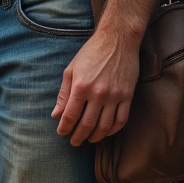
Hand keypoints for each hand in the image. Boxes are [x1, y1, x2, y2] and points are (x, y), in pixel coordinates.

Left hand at [53, 21, 140, 145]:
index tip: (62, 133)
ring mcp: (115, 96)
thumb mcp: (71, 70)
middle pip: (87, 125)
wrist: (118, 40)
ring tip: (89, 139)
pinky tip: (106, 132)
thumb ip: (63, 94)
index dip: (65, 128)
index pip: (70, 115)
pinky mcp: (128, 96)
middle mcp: (98, 94)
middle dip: (78, 137)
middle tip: (74, 142)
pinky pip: (121, 120)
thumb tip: (56, 114)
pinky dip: (113, 130)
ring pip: (105, 126)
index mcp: (81, 87)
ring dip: (95, 136)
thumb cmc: (91, 53)